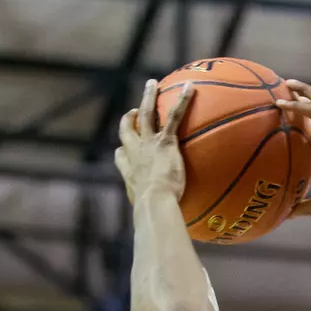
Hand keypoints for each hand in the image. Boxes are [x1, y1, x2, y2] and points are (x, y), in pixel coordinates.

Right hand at [115, 79, 194, 204]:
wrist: (154, 201)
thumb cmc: (152, 211)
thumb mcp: (147, 212)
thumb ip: (152, 212)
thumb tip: (159, 226)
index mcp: (129, 170)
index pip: (121, 156)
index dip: (122, 150)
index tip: (122, 148)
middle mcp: (135, 152)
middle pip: (128, 128)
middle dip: (130, 116)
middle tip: (136, 109)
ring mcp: (148, 143)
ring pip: (147, 113)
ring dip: (149, 97)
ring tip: (152, 84)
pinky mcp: (164, 141)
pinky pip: (174, 116)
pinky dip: (182, 100)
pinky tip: (190, 87)